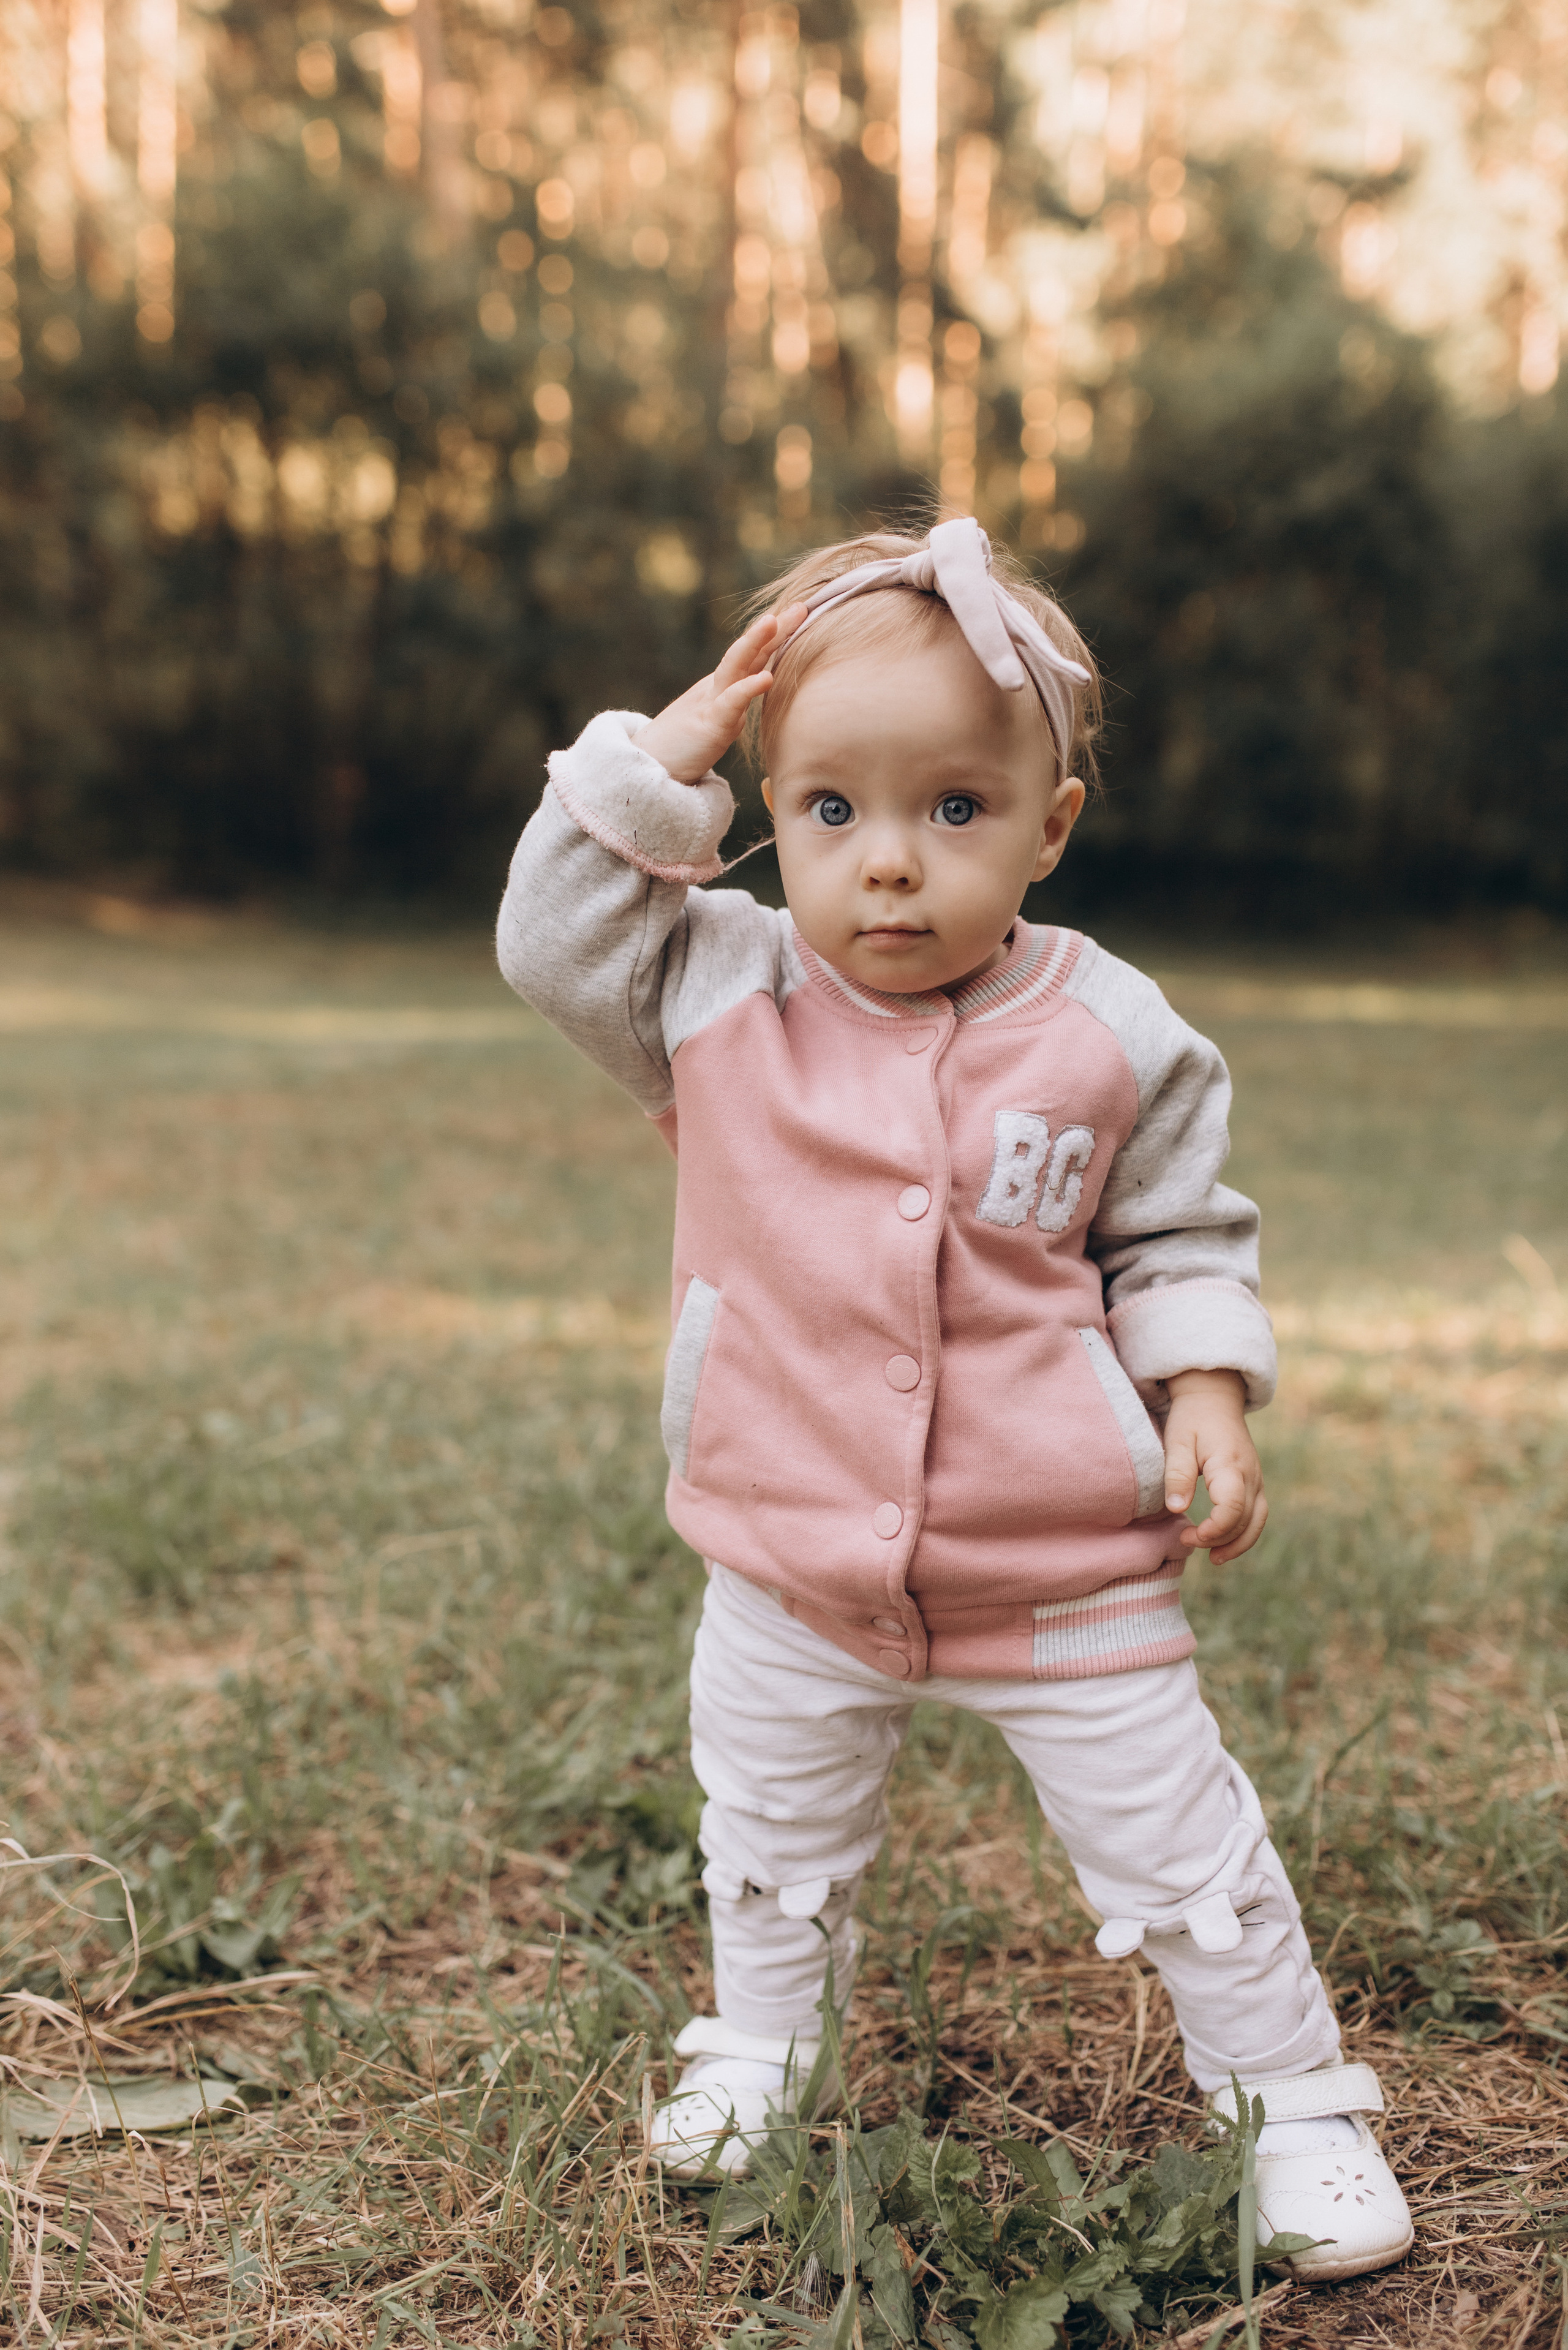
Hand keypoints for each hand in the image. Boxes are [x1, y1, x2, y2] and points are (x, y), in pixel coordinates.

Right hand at [634, 604, 807, 783]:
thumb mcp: (719, 721)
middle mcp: (718, 689)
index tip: (801, 614)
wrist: (649, 766)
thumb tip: (762, 691)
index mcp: (724, 687)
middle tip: (800, 606)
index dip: (777, 636)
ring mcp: (711, 704)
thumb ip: (736, 705)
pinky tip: (766, 678)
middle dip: (774, 629)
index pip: (754, 656)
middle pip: (748, 653)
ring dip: (754, 643)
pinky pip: (729, 704)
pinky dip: (747, 689)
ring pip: (734, 667)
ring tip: (775, 622)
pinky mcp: (708, 726)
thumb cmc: (683, 747)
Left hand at [1162, 1368, 1267, 1563]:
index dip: (1213, 1529)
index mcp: (1230, 1464)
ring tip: (1213, 1558)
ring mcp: (1256, 1479)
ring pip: (1257, 1521)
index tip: (1188, 1535)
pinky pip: (1257, 1515)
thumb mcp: (1177, 1441)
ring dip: (1238, 1544)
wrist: (1213, 1399)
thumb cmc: (1192, 1419)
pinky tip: (1223, 1543)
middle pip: (1245, 1520)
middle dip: (1218, 1539)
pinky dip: (1243, 1533)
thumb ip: (1177, 1474)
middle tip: (1186, 1541)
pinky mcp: (1254, 1483)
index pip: (1232, 1507)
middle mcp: (1250, 1475)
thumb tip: (1177, 1509)